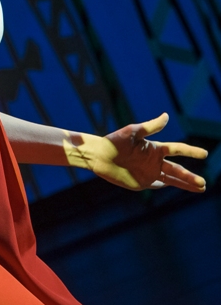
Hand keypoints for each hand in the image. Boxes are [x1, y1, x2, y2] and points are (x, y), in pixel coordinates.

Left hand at [75, 113, 207, 191]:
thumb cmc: (115, 140)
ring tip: (200, 188)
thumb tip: (166, 116)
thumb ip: (151, 127)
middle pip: (177, 170)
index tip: (205, 153)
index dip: (191, 151)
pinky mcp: (141, 183)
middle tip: (204, 184)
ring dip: (185, 184)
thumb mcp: (133, 131)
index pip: (177, 150)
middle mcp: (154, 160)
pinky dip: (167, 186)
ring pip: (172, 179)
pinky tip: (176, 188)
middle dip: (190, 177)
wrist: (99, 155)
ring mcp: (149, 172)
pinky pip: (157, 186)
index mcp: (155, 147)